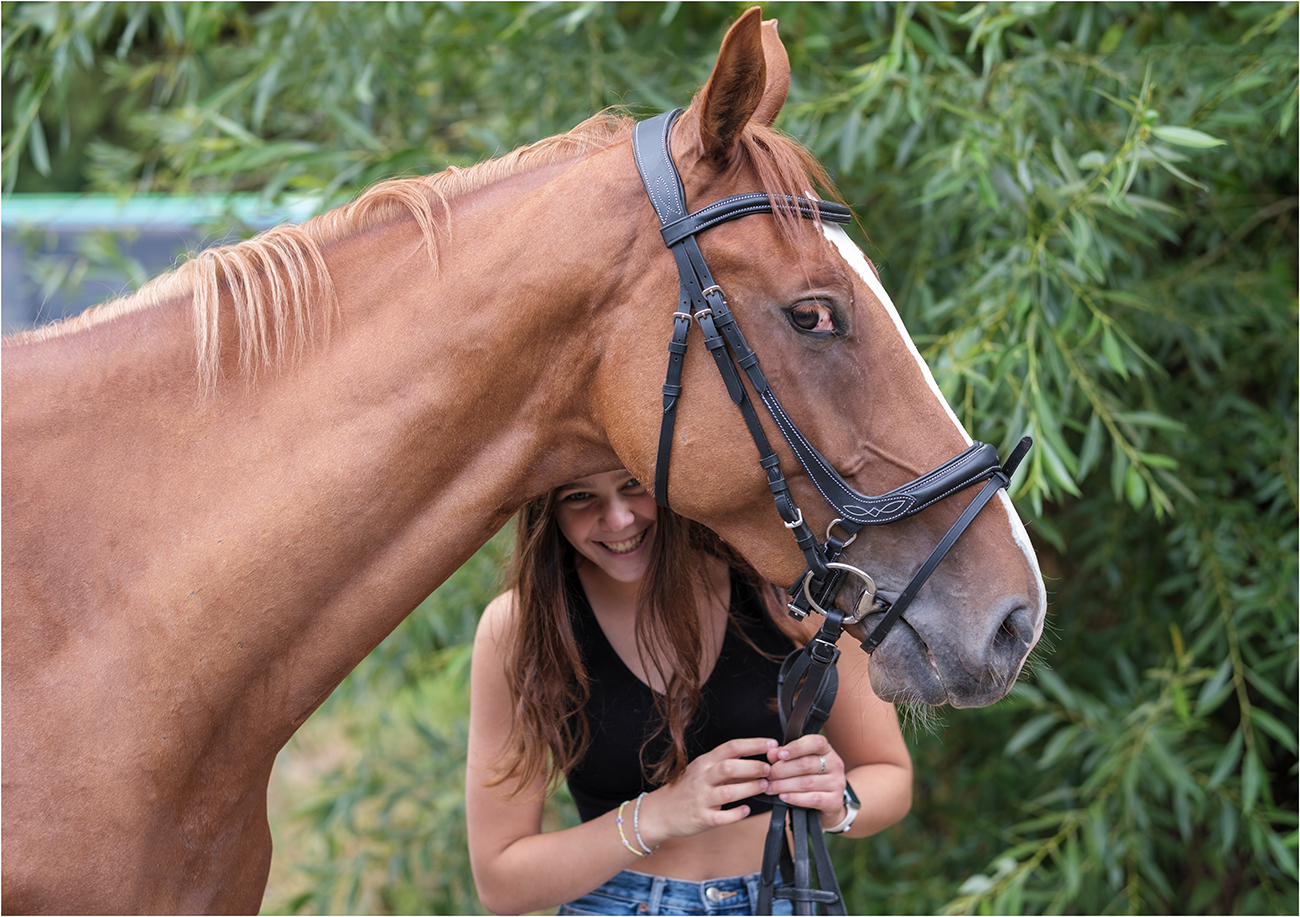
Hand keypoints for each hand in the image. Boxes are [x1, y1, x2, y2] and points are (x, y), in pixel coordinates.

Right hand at [635, 737, 776, 847]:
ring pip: (727, 792)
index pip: (731, 747)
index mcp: (705, 762)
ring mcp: (701, 798)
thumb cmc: (687, 789)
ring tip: (764, 787)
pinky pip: (721, 817)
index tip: (772, 745)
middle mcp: (702, 778)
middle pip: (728, 767)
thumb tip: (759, 760)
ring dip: (749, 788)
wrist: (661, 811)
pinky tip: (746, 810)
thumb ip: (727, 765)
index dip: (753, 744)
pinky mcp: (702, 818)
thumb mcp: (703, 770)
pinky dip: (736, 813)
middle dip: (752, 767)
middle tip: (769, 769)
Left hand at [766, 735, 847, 828]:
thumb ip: (785, 756)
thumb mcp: (799, 763)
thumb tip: (772, 753)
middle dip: (782, 770)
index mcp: (827, 750)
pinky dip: (795, 798)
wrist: (828, 804)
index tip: (780, 754)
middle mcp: (835, 764)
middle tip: (768, 775)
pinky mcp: (835, 801)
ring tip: (770, 787)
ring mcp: (837, 783)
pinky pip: (813, 799)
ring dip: (784, 785)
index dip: (796, 747)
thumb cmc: (810, 778)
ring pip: (807, 782)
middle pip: (806, 764)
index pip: (815, 742)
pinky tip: (783, 797)